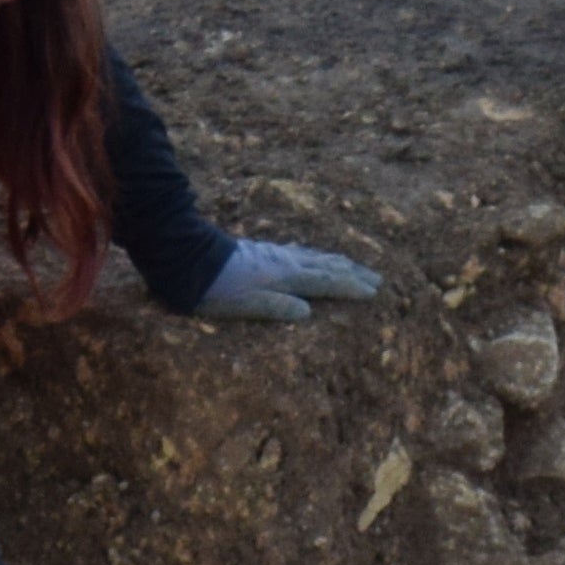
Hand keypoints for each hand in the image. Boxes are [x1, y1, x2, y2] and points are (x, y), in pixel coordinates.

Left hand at [194, 237, 380, 323]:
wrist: (187, 258)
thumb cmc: (213, 290)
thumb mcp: (242, 305)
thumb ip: (275, 307)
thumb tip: (308, 312)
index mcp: (284, 277)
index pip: (326, 282)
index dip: (350, 287)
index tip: (373, 292)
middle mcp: (285, 263)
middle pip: (327, 266)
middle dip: (353, 273)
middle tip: (377, 279)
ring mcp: (275, 255)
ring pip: (315, 257)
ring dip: (338, 262)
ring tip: (356, 266)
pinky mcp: (264, 252)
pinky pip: (301, 253)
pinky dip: (317, 256)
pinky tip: (315, 256)